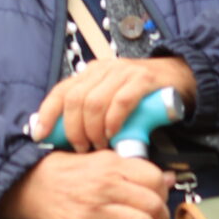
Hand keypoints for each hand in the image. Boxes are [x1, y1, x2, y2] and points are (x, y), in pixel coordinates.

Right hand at [0, 150, 175, 218]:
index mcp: (112, 165)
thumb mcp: (98, 160)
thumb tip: (166, 178)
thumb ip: (130, 168)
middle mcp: (106, 186)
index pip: (154, 178)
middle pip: (152, 205)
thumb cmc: (64, 172)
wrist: (27, 185)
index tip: (161, 201)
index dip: (163, 193)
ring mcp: (93, 211)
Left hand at [29, 55, 198, 152]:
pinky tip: (113, 135)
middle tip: (82, 148)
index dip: (47, 113)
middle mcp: (103, 69)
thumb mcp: (111, 99)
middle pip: (75, 99)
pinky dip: (113, 121)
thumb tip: (67, 140)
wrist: (179, 77)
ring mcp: (123, 72)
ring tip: (99, 145)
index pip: (61, 91)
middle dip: (74, 129)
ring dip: (93, 129)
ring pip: (94, 101)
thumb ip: (92, 112)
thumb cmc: (141, 95)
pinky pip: (121, 101)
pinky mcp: (142, 80)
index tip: (40, 135)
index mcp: (90, 73)